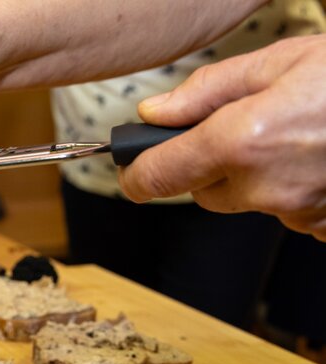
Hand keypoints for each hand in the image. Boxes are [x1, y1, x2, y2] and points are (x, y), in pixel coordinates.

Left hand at [119, 35, 325, 239]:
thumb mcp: (279, 61)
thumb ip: (205, 92)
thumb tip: (154, 113)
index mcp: (241, 142)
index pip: (156, 177)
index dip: (136, 172)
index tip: (132, 165)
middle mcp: (265, 186)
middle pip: (200, 191)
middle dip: (206, 164)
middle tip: (243, 128)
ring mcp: (298, 212)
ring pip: (245, 202)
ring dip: (253, 177)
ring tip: (296, 135)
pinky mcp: (323, 225)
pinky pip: (287, 212)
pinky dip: (291, 189)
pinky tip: (317, 159)